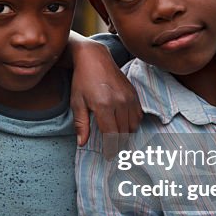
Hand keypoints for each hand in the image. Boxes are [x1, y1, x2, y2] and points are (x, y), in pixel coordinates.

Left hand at [69, 40, 141, 156]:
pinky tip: (123, 123)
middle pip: (123, 132)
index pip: (111, 135)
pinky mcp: (134, 93)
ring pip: (132, 125)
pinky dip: (132, 123)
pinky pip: (138, 115)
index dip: (111, 148)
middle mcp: (119, 102)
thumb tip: (82, 144)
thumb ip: (81, 124)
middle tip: (112, 149)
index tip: (109, 157)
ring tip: (117, 137)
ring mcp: (129, 97)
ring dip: (125, 133)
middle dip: (118, 143)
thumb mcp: (77, 102)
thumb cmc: (82, 80)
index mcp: (103, 106)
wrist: (94, 58)